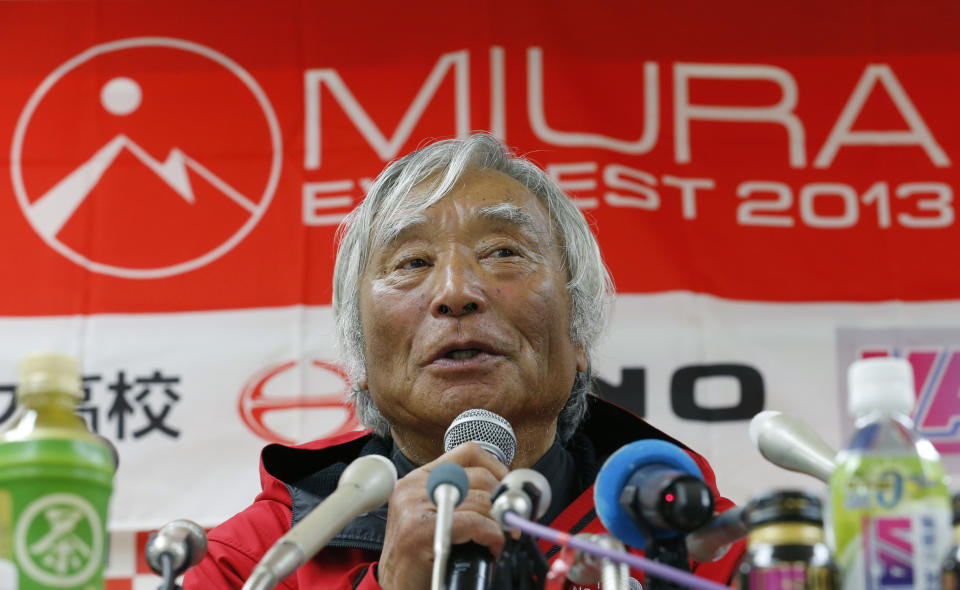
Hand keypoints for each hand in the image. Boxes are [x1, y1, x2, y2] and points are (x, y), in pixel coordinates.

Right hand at [376, 442, 508, 589]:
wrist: (396, 587)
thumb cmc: (419, 556)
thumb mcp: (435, 515)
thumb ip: (460, 496)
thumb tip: (502, 493)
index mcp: (418, 478)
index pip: (467, 452)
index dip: (496, 467)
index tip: (507, 488)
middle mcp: (413, 487)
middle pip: (479, 477)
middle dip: (502, 501)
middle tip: (510, 521)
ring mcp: (414, 506)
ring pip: (480, 501)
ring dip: (499, 523)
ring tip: (499, 539)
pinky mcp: (421, 529)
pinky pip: (474, 522)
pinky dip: (492, 535)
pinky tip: (492, 547)